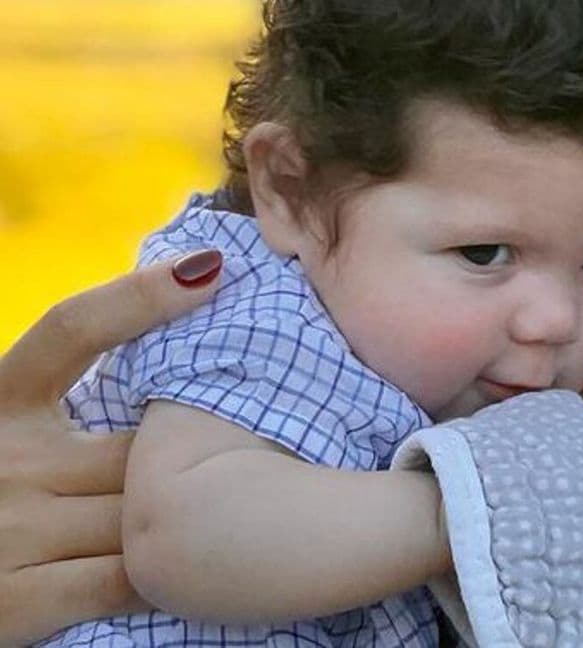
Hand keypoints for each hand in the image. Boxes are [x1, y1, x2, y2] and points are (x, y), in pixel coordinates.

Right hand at [0, 252, 220, 644]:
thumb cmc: (0, 493)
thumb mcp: (18, 431)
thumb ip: (75, 400)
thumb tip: (185, 318)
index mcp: (1, 401)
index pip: (72, 328)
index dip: (140, 294)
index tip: (213, 267)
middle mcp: (6, 456)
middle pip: (140, 439)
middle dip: (196, 446)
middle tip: (270, 434)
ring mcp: (8, 529)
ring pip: (144, 508)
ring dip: (195, 510)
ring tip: (256, 503)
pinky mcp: (16, 601)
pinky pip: (126, 578)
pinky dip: (167, 574)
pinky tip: (200, 566)